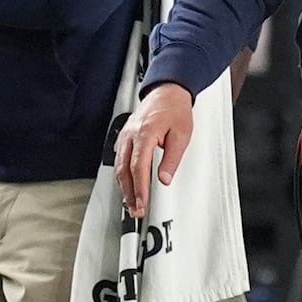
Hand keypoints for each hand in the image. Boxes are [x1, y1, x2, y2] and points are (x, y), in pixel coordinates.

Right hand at [114, 82, 194, 217]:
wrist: (168, 92)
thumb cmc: (175, 110)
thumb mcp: (181, 135)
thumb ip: (172, 159)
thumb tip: (165, 179)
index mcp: (145, 133)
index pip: (138, 167)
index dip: (140, 188)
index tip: (143, 202)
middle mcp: (131, 135)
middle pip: (124, 170)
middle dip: (129, 193)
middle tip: (136, 209)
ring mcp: (125, 136)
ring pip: (119, 166)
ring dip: (124, 187)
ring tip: (132, 203)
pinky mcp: (125, 137)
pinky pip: (120, 159)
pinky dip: (122, 175)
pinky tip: (127, 185)